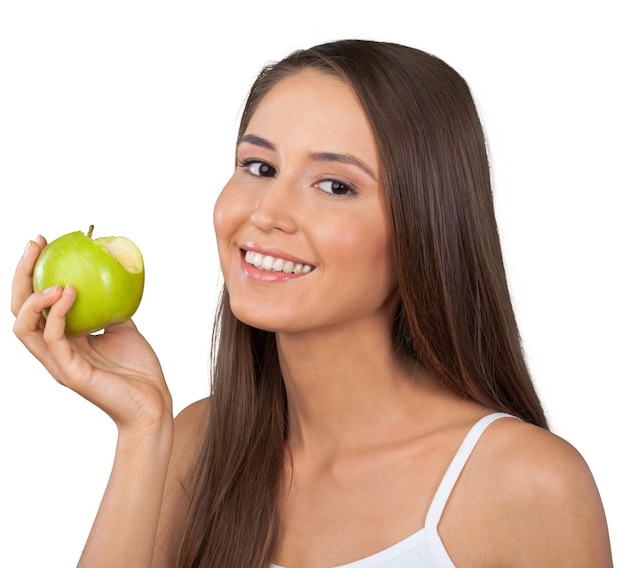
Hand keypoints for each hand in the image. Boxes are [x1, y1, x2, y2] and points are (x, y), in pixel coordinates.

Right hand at [12, 236, 172, 434]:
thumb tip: (109, 275)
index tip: (43, 242)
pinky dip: (58, 313)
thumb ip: (109, 306)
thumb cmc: (139, 369)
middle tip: (34, 244)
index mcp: (63, 340)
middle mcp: (53, 351)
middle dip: (20, 275)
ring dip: (33, 297)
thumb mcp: (123, 327)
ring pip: (24, 327)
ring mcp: (58, 363)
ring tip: (53, 278)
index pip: (35, 304)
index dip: (32, 272)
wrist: (153, 403)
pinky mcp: (70, 373)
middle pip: (19, 311)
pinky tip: (70, 292)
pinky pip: (54, 338)